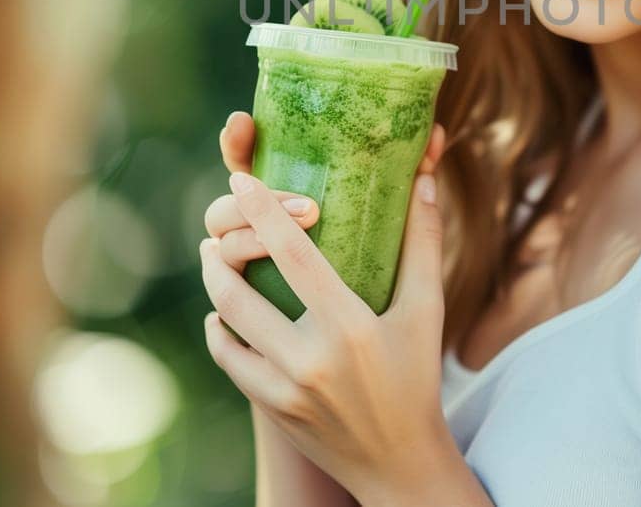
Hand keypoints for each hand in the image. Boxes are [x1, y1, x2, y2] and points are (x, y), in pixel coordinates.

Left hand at [200, 119, 452, 504]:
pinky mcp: (270, 409)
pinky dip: (220, 332)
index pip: (292, 255)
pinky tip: (222, 317)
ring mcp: (284, 389)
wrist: (399, 462)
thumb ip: (424, 244)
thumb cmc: (416, 377)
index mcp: (349, 327)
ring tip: (215, 262)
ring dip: (213, 288)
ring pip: (225, 325)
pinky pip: (229, 360)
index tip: (242, 180)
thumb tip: (424, 180)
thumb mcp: (427, 312)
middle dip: (219, 254)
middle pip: (238, 292)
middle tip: (216, 232)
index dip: (262, 211)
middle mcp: (310, 359)